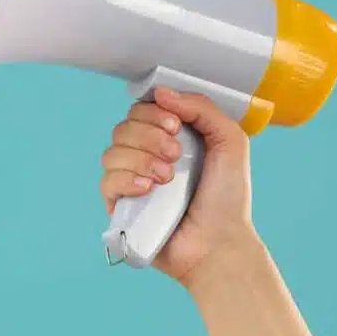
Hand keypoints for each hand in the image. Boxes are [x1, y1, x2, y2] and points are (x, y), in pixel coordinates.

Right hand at [100, 87, 257, 285]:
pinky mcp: (120, 206)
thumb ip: (202, 108)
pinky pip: (106, 182)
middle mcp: (146, 156)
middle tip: (177, 155)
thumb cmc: (227, 198)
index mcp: (169, 138)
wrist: (219, 243)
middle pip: (123, 127)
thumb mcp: (230, 142)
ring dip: (141, 159)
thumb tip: (162, 93)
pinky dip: (126, 180)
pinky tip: (148, 190)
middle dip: (149, 137)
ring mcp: (131, 181)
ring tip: (168, 179)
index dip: (153, 112)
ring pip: (112, 152)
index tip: (176, 126)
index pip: (141, 110)